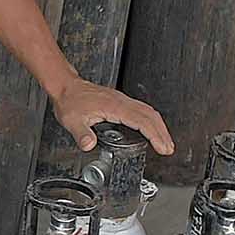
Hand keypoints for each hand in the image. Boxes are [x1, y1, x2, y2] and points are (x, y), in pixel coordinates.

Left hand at [49, 78, 175, 159]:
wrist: (66, 86)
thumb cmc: (70, 101)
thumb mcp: (71, 121)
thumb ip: (81, 134)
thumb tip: (88, 145)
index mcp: (114, 107)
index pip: (141, 121)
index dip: (154, 135)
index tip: (162, 147)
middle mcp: (121, 102)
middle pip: (150, 115)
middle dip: (162, 132)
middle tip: (168, 148)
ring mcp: (122, 100)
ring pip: (148, 111)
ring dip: (158, 126)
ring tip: (164, 141)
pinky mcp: (120, 101)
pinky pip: (141, 109)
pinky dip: (150, 120)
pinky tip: (150, 128)